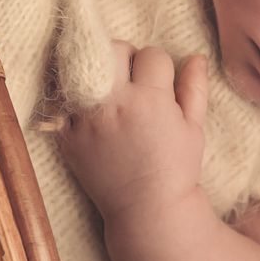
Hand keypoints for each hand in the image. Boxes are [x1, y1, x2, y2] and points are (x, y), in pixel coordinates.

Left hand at [59, 42, 208, 217]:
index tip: (161, 83)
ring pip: (83, 67)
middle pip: (113, 49)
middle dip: (126, 57)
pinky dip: (75, 98)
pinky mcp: (67, 135)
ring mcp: (87, 119)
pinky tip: (91, 110)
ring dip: (97, 72)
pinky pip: (63, 99)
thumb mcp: (193, 129)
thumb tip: (196, 56)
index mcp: (151, 100)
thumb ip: (194, 88)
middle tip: (132, 79)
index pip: (152, 55)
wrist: (146, 211)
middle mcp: (115, 104)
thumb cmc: (175, 170)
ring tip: (109, 91)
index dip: (160, 67)